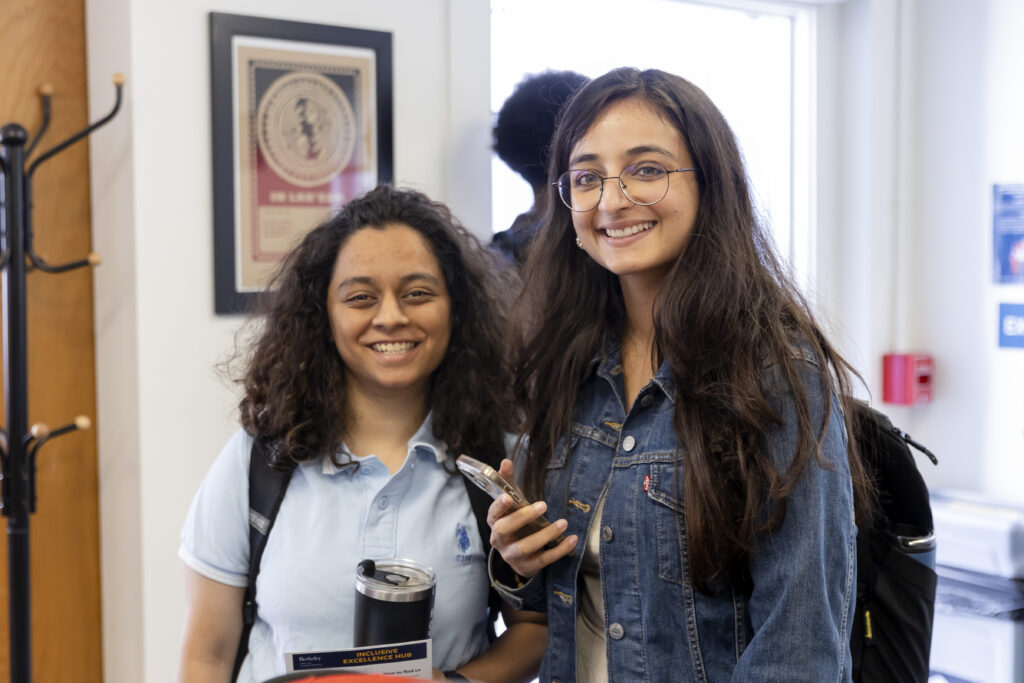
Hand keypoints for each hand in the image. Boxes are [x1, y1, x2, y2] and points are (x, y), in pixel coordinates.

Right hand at [486, 459, 577, 577]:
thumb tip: (506, 461)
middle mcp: (499, 540)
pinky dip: (560, 550)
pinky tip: (572, 539)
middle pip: (505, 529)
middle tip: (543, 505)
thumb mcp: (512, 501)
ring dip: (546, 535)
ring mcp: (512, 555)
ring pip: (526, 547)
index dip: (499, 506)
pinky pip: (544, 559)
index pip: (492, 513)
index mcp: (495, 522)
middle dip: (523, 517)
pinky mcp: (528, 566)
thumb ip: (508, 482)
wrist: (519, 553)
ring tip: (563, 523)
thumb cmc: (515, 520)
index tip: (508, 496)